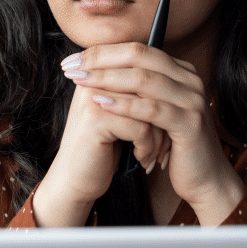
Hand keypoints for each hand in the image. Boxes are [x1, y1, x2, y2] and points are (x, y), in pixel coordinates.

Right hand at [33, 62, 171, 223]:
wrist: (75, 180)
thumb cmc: (102, 147)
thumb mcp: (119, 113)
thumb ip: (134, 90)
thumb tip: (171, 70)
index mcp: (97, 71)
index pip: (140, 67)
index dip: (159, 95)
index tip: (165, 121)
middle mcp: (93, 79)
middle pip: (148, 87)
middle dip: (162, 116)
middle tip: (166, 139)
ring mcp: (93, 98)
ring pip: (149, 107)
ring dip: (158, 135)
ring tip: (154, 151)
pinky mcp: (96, 120)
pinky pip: (142, 128)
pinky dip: (148, 146)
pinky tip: (141, 157)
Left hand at [61, 42, 244, 222]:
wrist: (203, 179)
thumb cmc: (171, 143)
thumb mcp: (152, 109)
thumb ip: (134, 87)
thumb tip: (93, 65)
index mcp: (180, 70)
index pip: (137, 49)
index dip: (102, 52)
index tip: (73, 59)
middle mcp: (189, 79)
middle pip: (139, 56)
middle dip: (101, 60)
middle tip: (71, 66)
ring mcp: (192, 100)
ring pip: (144, 79)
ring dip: (107, 78)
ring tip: (80, 81)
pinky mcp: (191, 123)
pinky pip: (152, 109)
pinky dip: (124, 105)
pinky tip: (101, 103)